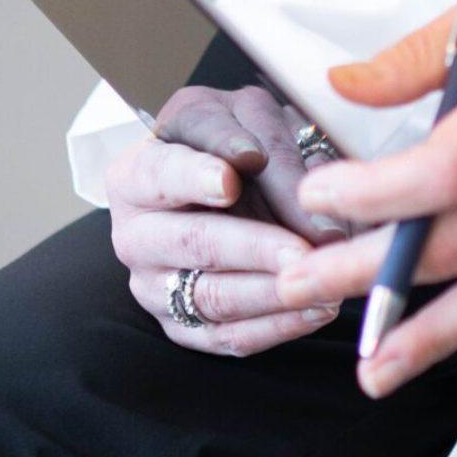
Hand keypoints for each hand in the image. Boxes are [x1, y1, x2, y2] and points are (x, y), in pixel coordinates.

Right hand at [106, 84, 351, 358]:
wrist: (227, 178)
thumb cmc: (236, 138)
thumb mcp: (251, 118)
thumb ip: (271, 151)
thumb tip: (304, 198)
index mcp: (137, 173)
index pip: (160, 174)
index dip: (194, 178)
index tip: (229, 182)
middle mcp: (136, 235)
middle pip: (192, 243)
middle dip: (252, 248)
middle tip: (301, 251)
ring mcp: (154, 287)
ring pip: (212, 297)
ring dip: (271, 293)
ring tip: (321, 278)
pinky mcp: (183, 326)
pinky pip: (228, 338)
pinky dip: (277, 327)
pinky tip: (317, 308)